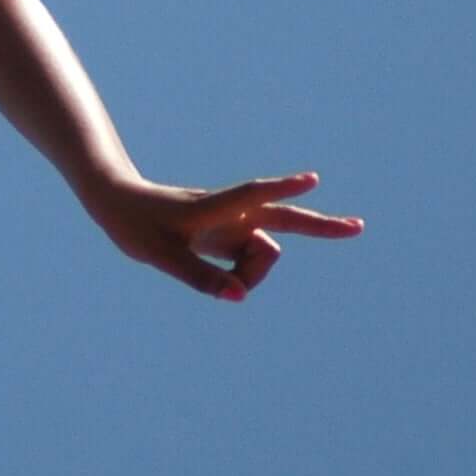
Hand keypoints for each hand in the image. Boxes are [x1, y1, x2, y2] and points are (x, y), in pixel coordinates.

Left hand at [91, 169, 361, 300]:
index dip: (282, 188)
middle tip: (359, 226)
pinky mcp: (228, 235)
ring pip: (263, 256)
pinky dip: (242, 278)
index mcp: (214, 208)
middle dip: (321, 225)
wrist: (117, 204)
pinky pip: (249, 265)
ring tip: (212, 278)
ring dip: (249, 275)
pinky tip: (224, 280)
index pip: (253, 195)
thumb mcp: (161, 257)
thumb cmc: (136, 225)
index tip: (312, 178)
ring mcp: (233, 223)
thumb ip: (201, 278)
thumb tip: (240, 296)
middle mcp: (231, 212)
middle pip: (284, 219)